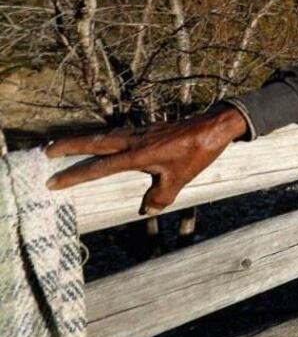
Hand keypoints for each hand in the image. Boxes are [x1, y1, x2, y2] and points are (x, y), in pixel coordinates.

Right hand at [45, 106, 248, 214]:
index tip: (53, 181)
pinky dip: (102, 139)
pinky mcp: (147, 130)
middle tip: (45, 152)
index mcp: (138, 154)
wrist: (213, 127)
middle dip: (68, 147)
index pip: (100, 167)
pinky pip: (118, 135)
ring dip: (83, 141)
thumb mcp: (180, 178)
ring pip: (104, 137)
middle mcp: (134, 140)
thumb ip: (161, 195)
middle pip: (94, 143)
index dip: (76, 175)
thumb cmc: (197, 152)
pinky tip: (100, 143)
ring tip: (63, 146)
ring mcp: (140, 132)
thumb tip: (147, 209)